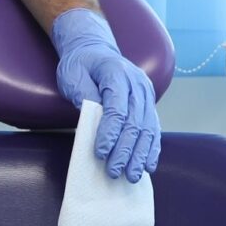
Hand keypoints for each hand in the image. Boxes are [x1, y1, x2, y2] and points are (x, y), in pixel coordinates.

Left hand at [50, 7, 160, 180]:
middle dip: (125, 150)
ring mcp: (146, 94)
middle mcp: (137, 83)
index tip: (101, 153)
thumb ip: (82, 94)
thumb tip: (90, 119)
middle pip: (134, 121)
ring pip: (147, 128)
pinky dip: (151, 149)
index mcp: (117, 73)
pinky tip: (148, 166)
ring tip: (132, 175)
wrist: (95, 50)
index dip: (109, 133)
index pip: (116, 108)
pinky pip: (154, 128)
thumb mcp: (72, 74)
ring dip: (140, 154)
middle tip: (115, 172)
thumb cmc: (80, 64)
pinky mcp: (148, 104)